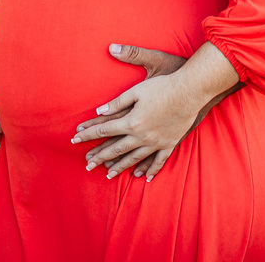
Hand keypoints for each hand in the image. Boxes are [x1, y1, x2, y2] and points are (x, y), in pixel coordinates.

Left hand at [74, 44, 187, 177]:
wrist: (190, 91)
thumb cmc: (163, 86)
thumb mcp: (136, 90)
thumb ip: (117, 103)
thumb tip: (99, 112)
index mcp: (131, 121)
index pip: (104, 130)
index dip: (88, 134)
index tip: (74, 140)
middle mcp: (141, 136)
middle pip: (116, 148)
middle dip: (99, 156)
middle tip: (86, 165)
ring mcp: (156, 142)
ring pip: (134, 158)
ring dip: (120, 166)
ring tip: (108, 174)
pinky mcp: (169, 143)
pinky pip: (158, 160)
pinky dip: (150, 169)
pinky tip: (143, 177)